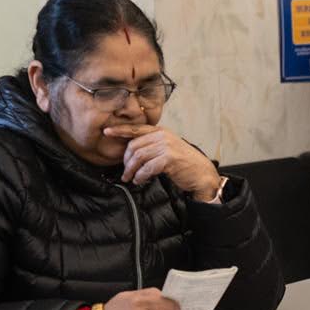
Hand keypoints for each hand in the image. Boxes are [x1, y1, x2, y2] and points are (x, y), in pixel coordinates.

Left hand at [103, 124, 220, 198]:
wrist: (202, 174)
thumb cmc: (183, 164)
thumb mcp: (168, 149)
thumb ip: (152, 146)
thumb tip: (131, 152)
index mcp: (161, 132)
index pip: (136, 129)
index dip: (120, 130)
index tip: (107, 132)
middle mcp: (163, 136)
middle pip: (134, 146)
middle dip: (126, 161)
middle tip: (125, 172)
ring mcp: (166, 146)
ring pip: (138, 157)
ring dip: (131, 170)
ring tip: (130, 178)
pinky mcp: (169, 158)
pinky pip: (147, 168)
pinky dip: (140, 176)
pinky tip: (140, 180)